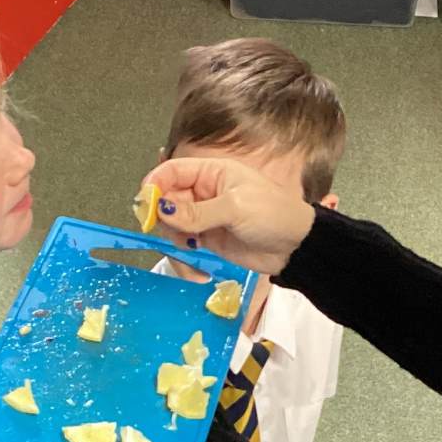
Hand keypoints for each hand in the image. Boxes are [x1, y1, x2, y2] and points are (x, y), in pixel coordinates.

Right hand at [140, 156, 315, 273]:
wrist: (296, 247)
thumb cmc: (274, 214)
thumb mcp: (235, 207)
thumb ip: (197, 211)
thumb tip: (162, 210)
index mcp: (212, 173)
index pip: (172, 171)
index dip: (154, 184)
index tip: (145, 204)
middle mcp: (203, 192)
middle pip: (166, 200)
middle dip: (163, 219)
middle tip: (174, 233)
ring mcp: (204, 217)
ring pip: (171, 226)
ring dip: (174, 241)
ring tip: (192, 250)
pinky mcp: (207, 240)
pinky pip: (183, 246)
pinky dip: (184, 259)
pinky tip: (197, 270)